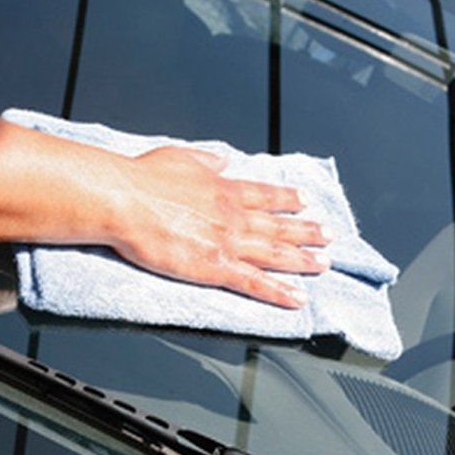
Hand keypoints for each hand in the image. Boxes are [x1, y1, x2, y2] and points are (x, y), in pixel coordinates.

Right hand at [108, 147, 331, 308]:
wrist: (126, 201)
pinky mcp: (215, 267)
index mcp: (223, 188)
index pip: (264, 195)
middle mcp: (233, 214)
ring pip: (275, 254)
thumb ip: (205, 160)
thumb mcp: (180, 156)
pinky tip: (297, 299)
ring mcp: (228, 242)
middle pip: (278, 226)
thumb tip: (222, 158)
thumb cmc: (143, 179)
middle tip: (328, 236)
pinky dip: (279, 292)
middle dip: (306, 232)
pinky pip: (255, 283)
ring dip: (303, 260)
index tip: (304, 202)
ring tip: (323, 265)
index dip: (286, 200)